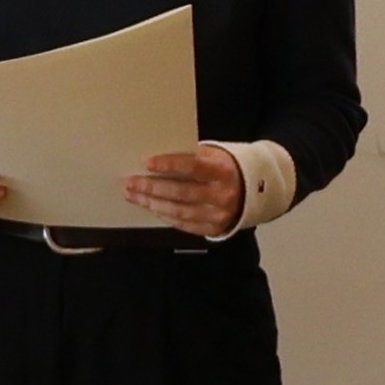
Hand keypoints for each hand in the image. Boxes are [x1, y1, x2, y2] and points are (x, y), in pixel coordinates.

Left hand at [122, 144, 248, 238]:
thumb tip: (157, 159)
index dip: (169, 164)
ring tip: (134, 195)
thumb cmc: (225, 168)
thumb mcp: (215, 156)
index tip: (146, 162)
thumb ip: (192, 156)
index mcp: (223, 171)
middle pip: (181, 192)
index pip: (193, 167)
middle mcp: (222, 195)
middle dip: (152, 187)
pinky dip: (165, 216)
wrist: (254, 191)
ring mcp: (219, 215)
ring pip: (180, 211)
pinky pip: (185, 224)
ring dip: (153, 203)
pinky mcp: (215, 228)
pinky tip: (152, 208)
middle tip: (130, 182)